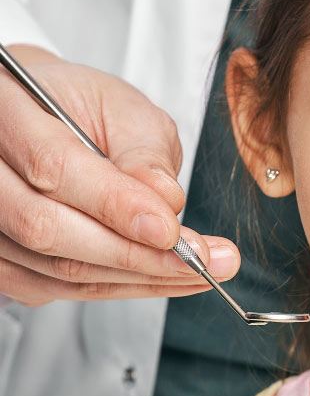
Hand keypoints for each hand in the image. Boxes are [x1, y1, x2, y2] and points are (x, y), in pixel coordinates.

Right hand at [0, 45, 238, 306]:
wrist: (44, 121)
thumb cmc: (82, 107)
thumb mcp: (126, 110)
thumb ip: (145, 154)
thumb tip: (165, 204)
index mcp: (5, 110)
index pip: (54, 167)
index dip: (115, 205)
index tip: (171, 231)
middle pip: (46, 228)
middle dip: (134, 254)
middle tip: (202, 261)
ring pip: (53, 267)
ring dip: (136, 279)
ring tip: (198, 272)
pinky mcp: (0, 258)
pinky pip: (54, 287)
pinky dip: (117, 287)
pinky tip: (162, 278)